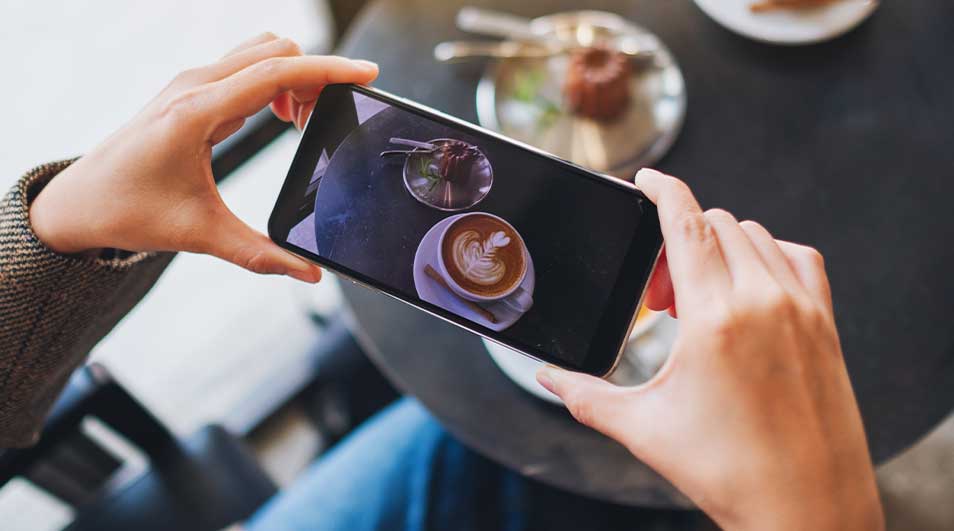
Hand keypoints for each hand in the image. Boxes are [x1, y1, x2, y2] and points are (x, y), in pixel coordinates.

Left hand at [29, 33, 378, 281]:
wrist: (80, 201)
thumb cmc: (130, 212)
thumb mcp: (200, 235)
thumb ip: (261, 255)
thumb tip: (311, 274)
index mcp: (196, 112)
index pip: (277, 71)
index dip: (328, 70)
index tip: (367, 74)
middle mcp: (194, 85)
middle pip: (276, 51)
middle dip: (315, 76)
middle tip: (327, 120)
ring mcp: (191, 82)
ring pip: (261, 52)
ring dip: (294, 76)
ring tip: (301, 122)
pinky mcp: (192, 89)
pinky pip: (246, 66)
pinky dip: (275, 82)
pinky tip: (278, 118)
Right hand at [537, 169, 882, 529]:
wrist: (805, 508)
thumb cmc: (730, 472)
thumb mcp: (643, 428)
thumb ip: (584, 396)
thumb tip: (547, 378)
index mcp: (715, 318)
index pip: (687, 223)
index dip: (663, 189)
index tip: (647, 179)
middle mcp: (764, 301)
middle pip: (716, 225)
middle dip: (679, 241)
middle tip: (661, 294)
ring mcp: (802, 309)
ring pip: (756, 236)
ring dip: (719, 248)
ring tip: (699, 300)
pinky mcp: (825, 324)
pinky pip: (797, 258)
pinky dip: (767, 257)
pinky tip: (748, 292)